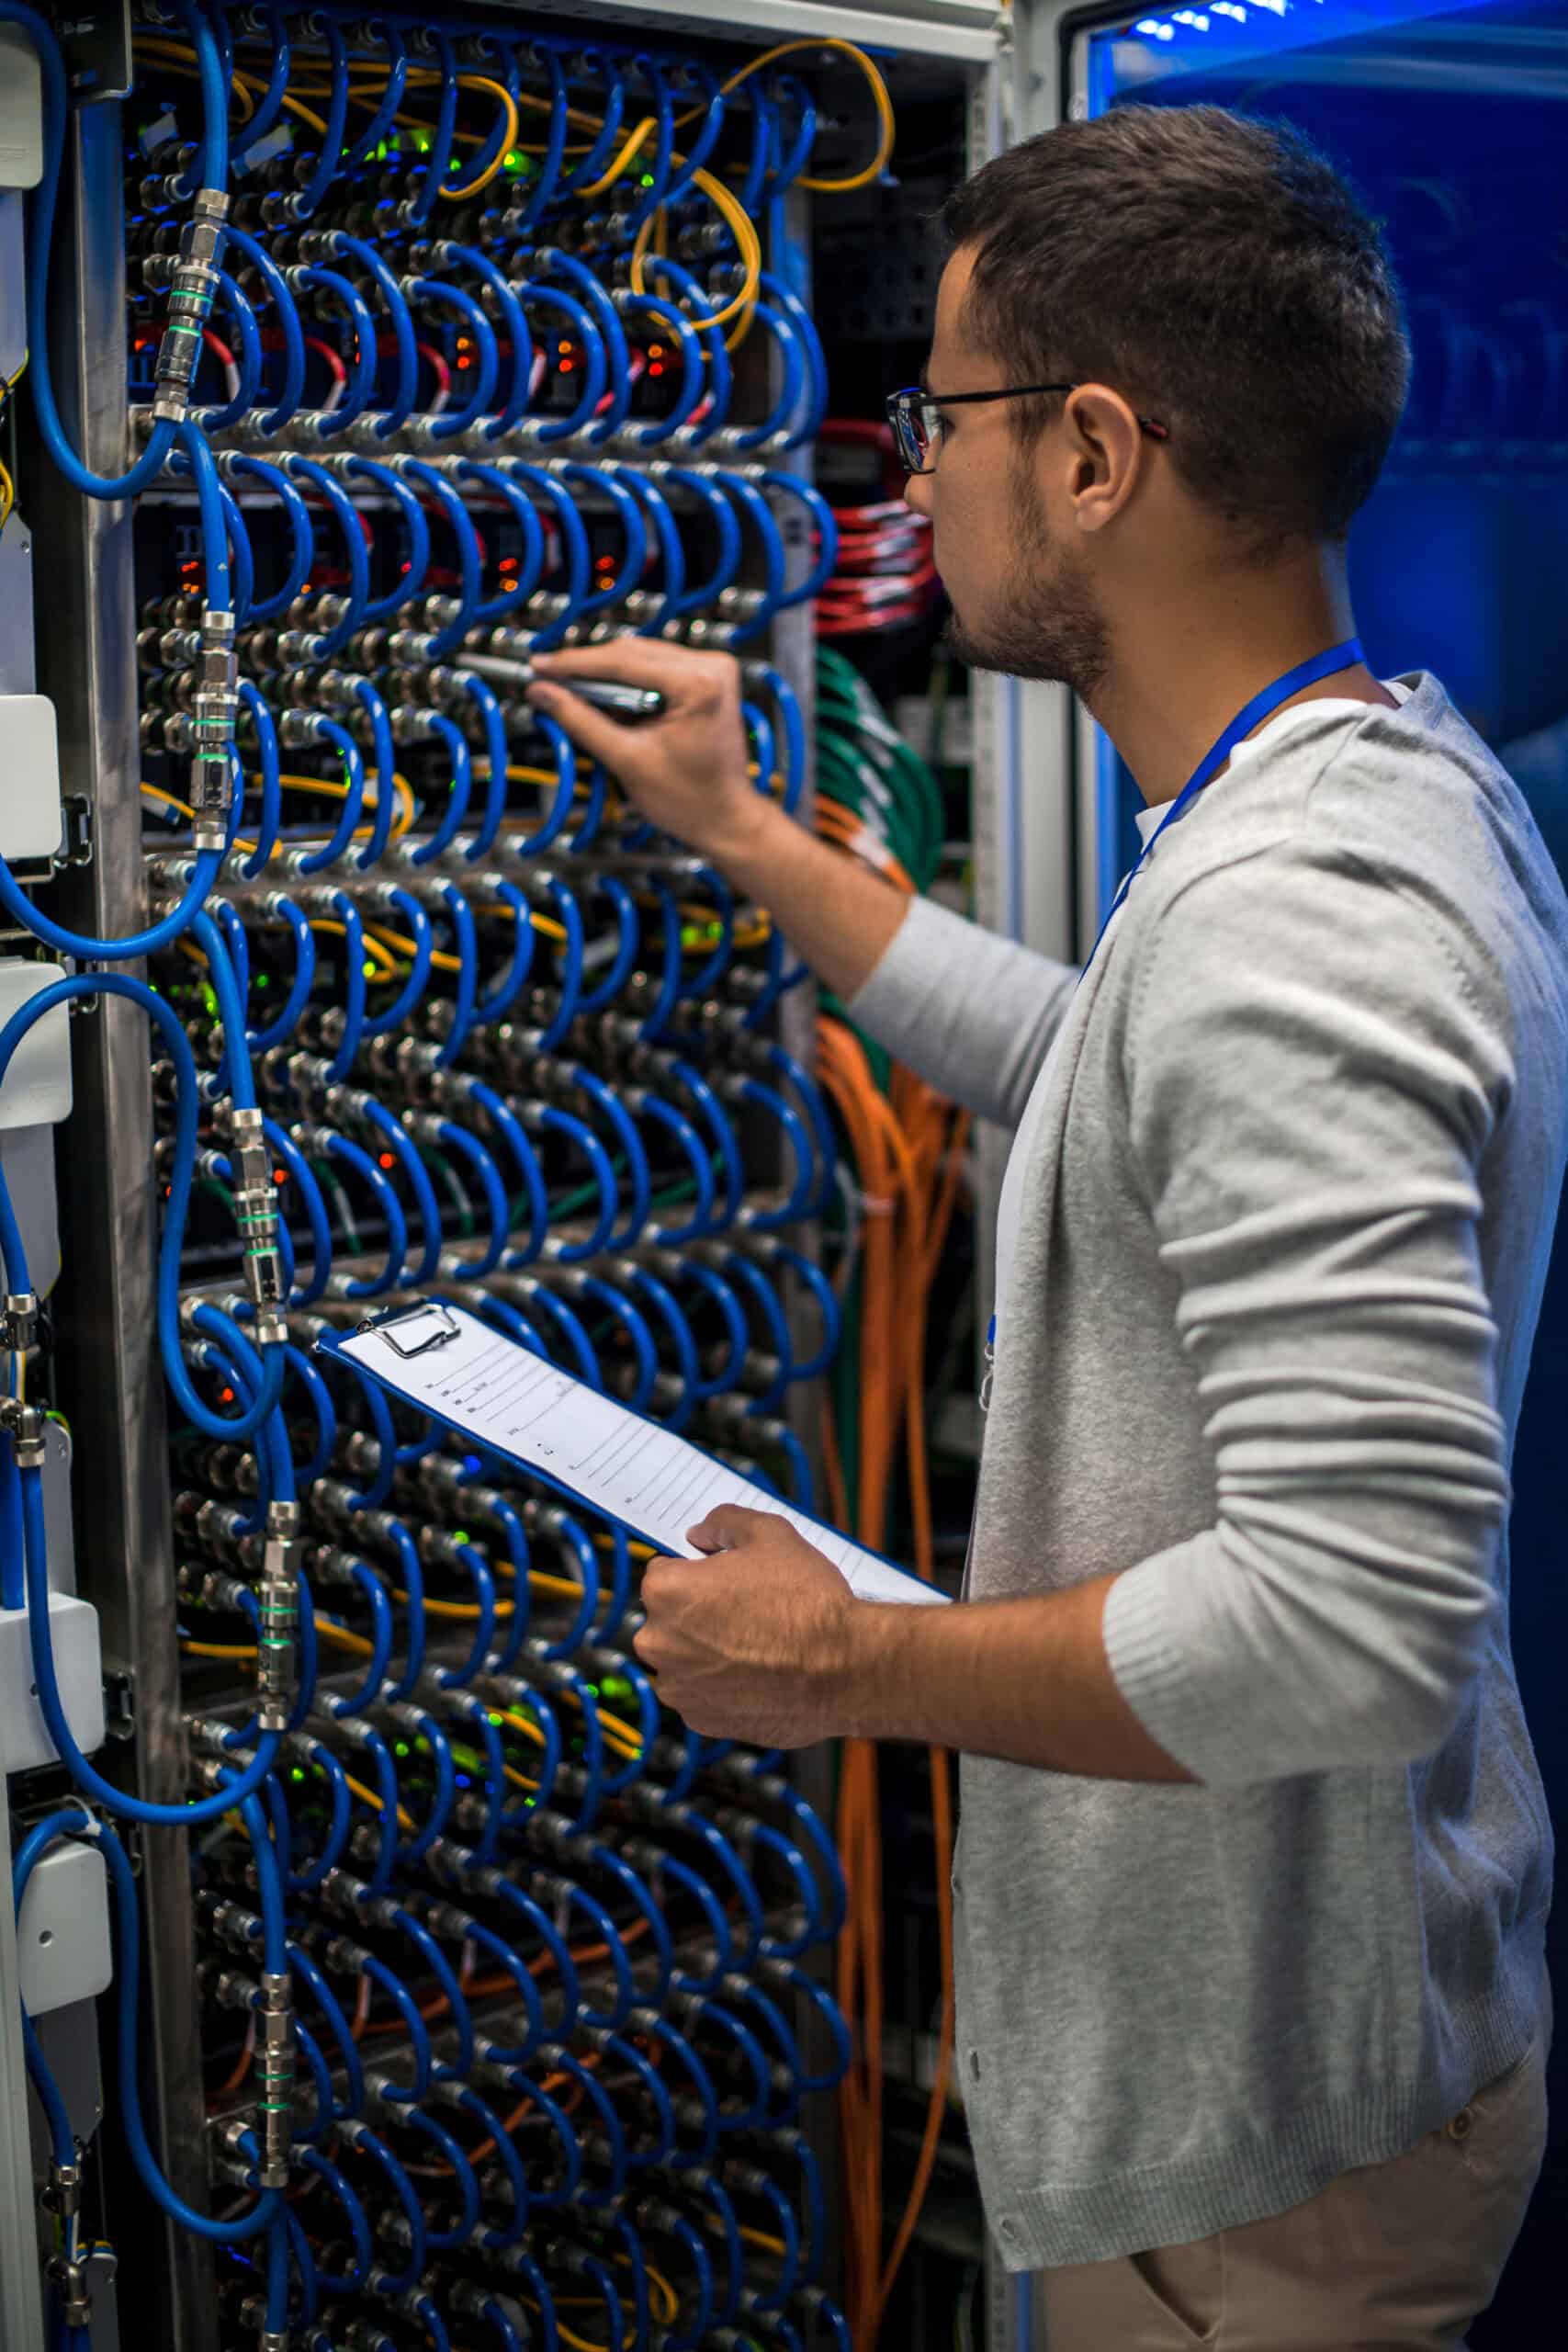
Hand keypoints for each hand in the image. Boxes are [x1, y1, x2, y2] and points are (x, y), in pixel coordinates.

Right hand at [525, 638, 773, 866]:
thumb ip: (581, 720)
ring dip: (606, 673)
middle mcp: (712, 666)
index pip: (622, 661)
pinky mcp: (709, 678)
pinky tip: (604, 695)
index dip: (574, 663)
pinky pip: (657, 667)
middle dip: (587, 667)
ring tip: (569, 690)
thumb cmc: (692, 799)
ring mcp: (714, 669)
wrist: (727, 817)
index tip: (541, 666)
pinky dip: (628, 680)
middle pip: (631, 652)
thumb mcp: (627, 759)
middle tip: (546, 679)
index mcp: (699, 683)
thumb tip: (544, 693)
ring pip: (641, 656)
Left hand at [633, 1505, 864, 1746]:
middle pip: (668, 1619)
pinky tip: (758, 1676)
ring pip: (683, 1660)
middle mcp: (659, 1642)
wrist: (845, 1671)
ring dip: (705, 1654)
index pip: (662, 1571)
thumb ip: (724, 1523)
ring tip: (757, 1646)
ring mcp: (678, 1687)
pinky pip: (701, 1696)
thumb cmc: (807, 1601)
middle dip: (697, 1614)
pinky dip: (721, 1688)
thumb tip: (700, 1534)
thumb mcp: (770, 1534)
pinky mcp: (701, 1721)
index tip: (725, 1580)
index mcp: (666, 1591)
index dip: (697, 1572)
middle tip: (746, 1612)